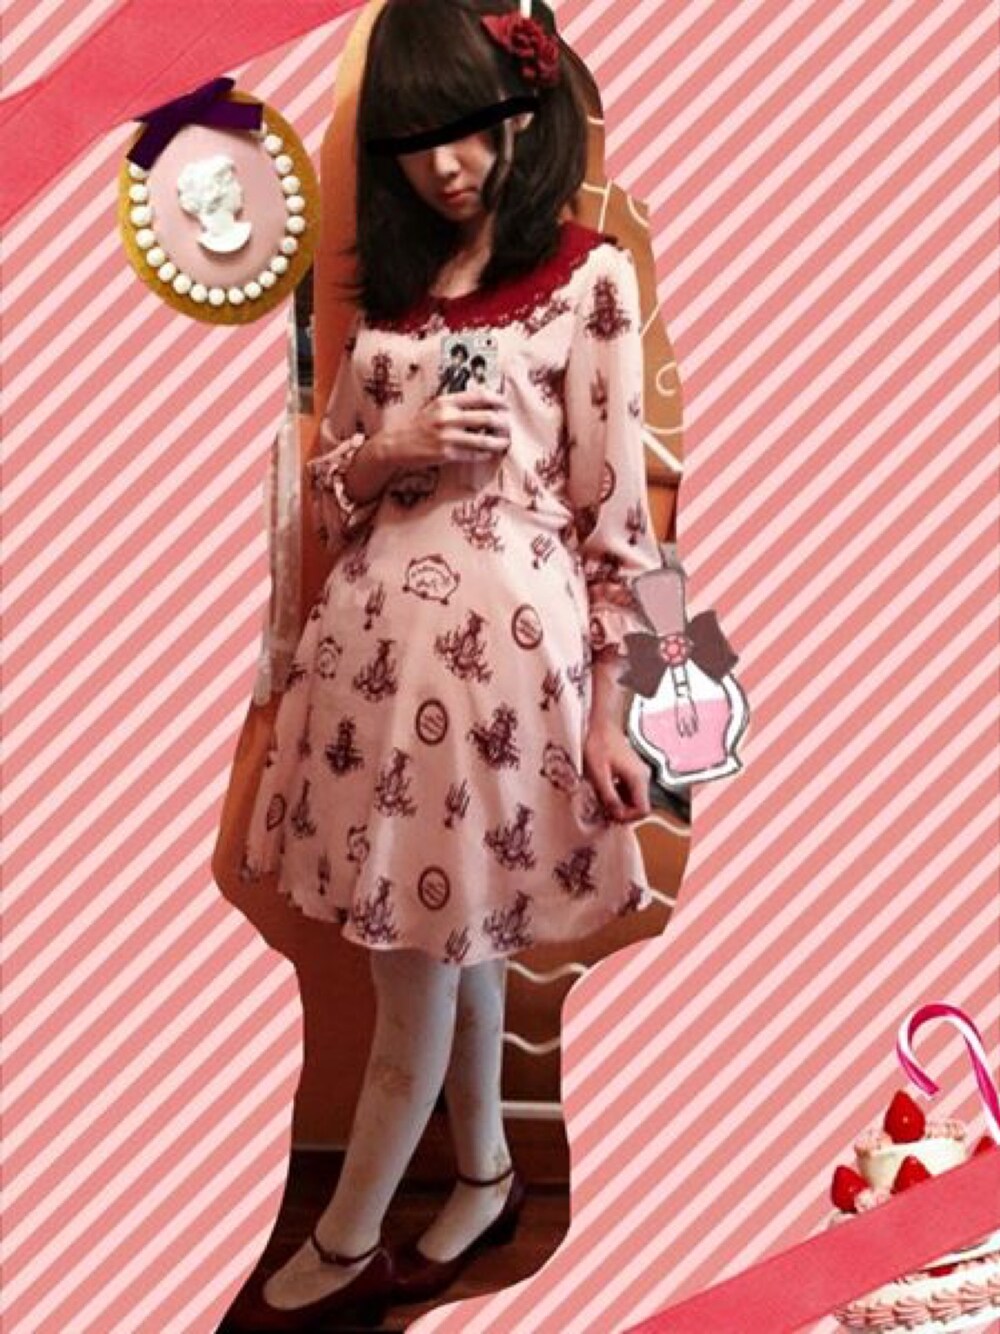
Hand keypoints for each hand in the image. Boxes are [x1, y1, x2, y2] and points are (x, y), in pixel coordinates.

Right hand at [391, 388, 511, 470]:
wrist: (398, 444)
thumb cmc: (419, 425)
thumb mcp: (435, 407)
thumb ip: (456, 403)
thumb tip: (483, 402)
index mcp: (446, 401)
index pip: (479, 396)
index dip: (498, 400)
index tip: (506, 404)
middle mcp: (448, 416)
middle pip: (487, 417)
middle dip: (503, 422)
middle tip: (509, 425)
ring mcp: (447, 436)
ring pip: (483, 439)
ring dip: (498, 441)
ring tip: (505, 442)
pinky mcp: (446, 454)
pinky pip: (473, 454)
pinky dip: (484, 454)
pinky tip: (489, 453)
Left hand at [582, 720, 650, 822]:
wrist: (602, 725)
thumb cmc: (599, 745)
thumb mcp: (599, 773)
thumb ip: (608, 795)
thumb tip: (616, 815)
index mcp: (638, 778)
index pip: (643, 810)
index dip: (627, 817)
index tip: (611, 815)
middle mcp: (643, 777)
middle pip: (640, 807)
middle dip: (623, 812)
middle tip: (604, 810)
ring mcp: (640, 774)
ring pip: (635, 800)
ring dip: (620, 804)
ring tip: (603, 800)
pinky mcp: (634, 772)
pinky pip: (630, 791)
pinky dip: (619, 795)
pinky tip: (606, 790)